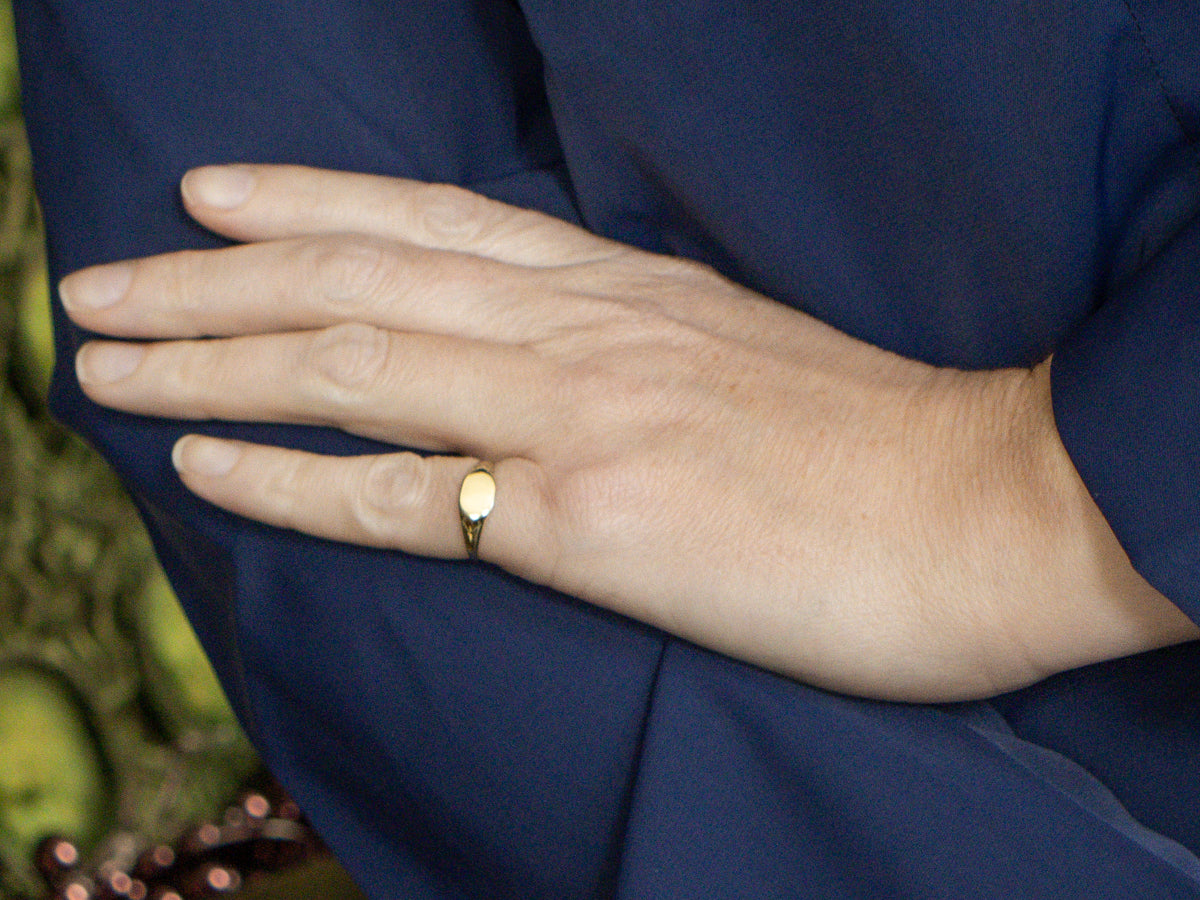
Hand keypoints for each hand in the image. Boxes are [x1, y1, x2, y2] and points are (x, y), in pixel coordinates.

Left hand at [60, 165, 1196, 700]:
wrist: (993, 504)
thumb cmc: (883, 446)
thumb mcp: (741, 359)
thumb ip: (635, 352)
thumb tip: (550, 371)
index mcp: (626, 290)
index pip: (433, 222)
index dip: (310, 201)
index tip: (215, 200)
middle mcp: (582, 327)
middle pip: (356, 276)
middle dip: (209, 277)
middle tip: (99, 281)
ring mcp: (575, 412)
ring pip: (344, 358)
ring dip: (205, 357)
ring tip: (99, 360)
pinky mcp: (584, 515)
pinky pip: (389, 488)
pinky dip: (280, 475)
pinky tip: (197, 466)